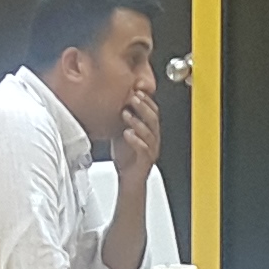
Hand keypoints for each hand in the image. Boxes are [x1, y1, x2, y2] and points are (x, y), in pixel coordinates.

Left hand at [108, 77, 161, 194]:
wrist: (129, 178)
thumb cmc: (127, 155)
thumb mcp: (124, 132)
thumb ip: (123, 119)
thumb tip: (114, 102)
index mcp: (149, 130)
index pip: (153, 110)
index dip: (146, 100)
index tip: (136, 90)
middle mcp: (153, 138)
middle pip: (153, 118)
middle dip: (143, 106)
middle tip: (133, 98)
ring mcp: (151, 149)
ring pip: (150, 133)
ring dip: (137, 122)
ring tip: (126, 114)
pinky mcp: (146, 160)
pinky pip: (144, 149)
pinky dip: (136, 141)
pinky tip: (127, 134)